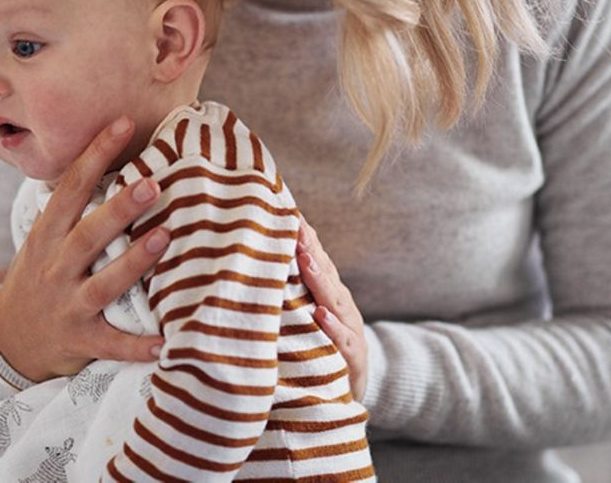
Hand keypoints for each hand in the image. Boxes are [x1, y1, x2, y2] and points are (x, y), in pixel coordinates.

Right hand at [0, 117, 169, 381]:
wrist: (7, 341)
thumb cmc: (40, 277)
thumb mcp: (44, 240)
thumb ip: (75, 209)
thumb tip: (116, 159)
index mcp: (47, 236)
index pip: (71, 188)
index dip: (95, 154)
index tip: (123, 123)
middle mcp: (55, 268)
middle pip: (88, 234)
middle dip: (121, 209)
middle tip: (153, 184)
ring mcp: (67, 305)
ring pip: (103, 283)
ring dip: (135, 261)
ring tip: (165, 237)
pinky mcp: (81, 340)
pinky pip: (112, 343)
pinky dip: (136, 345)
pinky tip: (164, 341)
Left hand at [296, 215, 367, 401]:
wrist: (347, 395)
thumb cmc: (319, 351)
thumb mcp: (305, 319)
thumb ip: (290, 293)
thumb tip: (257, 262)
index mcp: (329, 296)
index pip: (317, 261)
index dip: (305, 239)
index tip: (288, 215)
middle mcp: (341, 308)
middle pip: (326, 275)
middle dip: (311, 250)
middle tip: (295, 227)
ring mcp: (350, 332)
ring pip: (335, 302)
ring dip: (321, 281)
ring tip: (307, 261)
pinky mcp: (353, 360)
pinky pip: (342, 342)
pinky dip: (333, 328)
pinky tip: (321, 315)